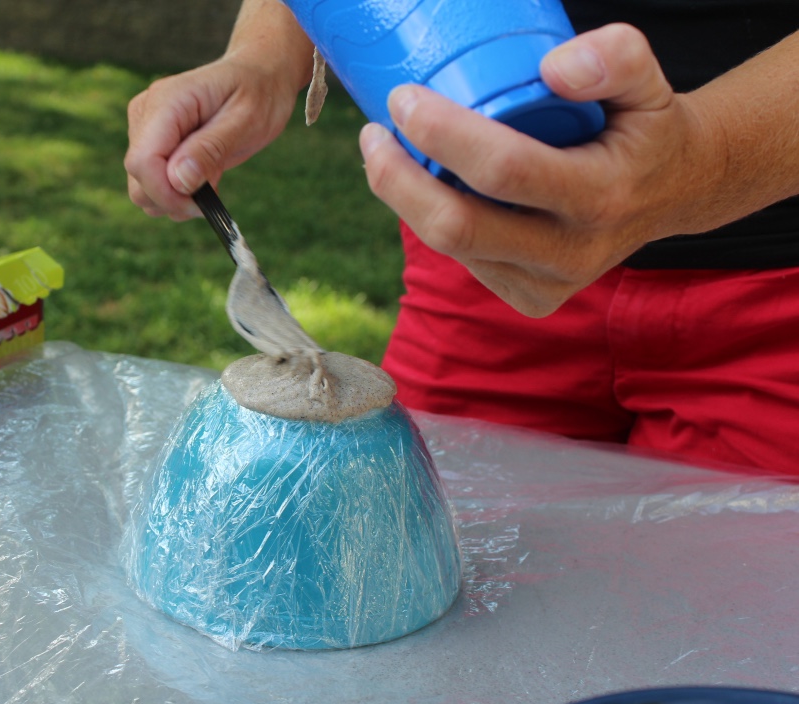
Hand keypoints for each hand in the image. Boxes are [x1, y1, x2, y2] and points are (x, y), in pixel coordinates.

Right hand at [124, 55, 303, 220]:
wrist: (258, 77)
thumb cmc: (257, 93)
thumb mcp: (246, 120)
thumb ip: (210, 150)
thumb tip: (178, 181)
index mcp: (166, 102)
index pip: (142, 161)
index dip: (166, 193)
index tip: (202, 203)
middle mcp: (146, 113)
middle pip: (138, 179)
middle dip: (174, 199)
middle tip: (214, 192)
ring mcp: (145, 128)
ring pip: (143, 188)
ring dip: (178, 198)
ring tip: (212, 176)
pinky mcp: (152, 143)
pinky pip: (154, 184)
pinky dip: (179, 192)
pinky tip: (205, 175)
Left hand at [358, 23, 723, 316]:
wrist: (674, 192)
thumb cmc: (645, 126)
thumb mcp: (648, 81)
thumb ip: (617, 58)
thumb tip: (552, 68)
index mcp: (601, 197)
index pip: (503, 171)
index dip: (441, 135)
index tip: (403, 98)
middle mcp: (572, 253)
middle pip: (457, 228)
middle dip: (397, 181)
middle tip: (374, 134)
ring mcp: (548, 286)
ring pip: (450, 249)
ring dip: (404, 199)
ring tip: (389, 151)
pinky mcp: (529, 299)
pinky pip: (462, 261)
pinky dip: (431, 221)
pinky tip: (425, 186)